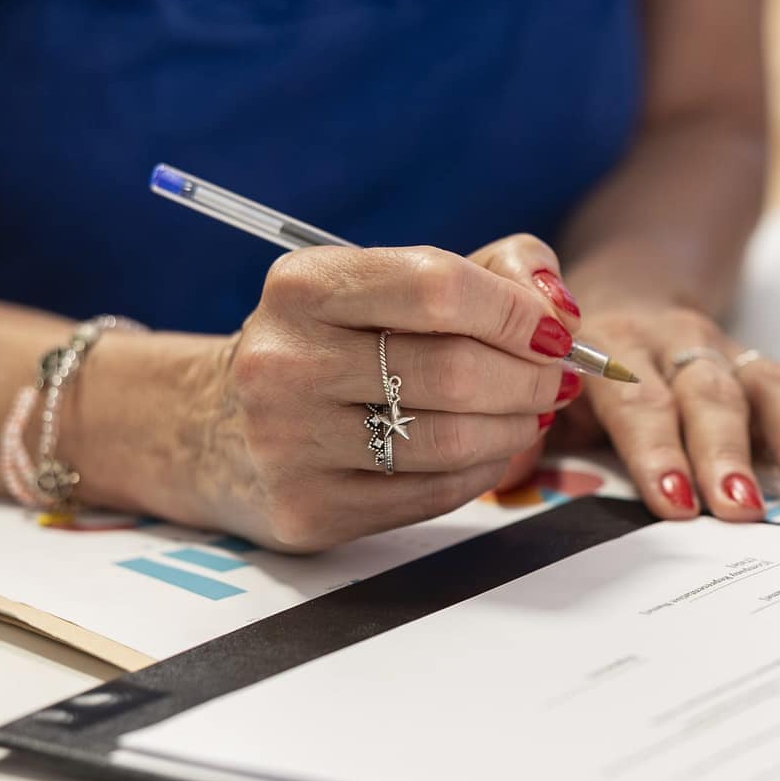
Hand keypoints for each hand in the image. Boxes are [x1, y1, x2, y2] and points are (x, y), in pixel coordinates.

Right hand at [172, 236, 581, 551]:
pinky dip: (483, 471)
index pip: (439, 287)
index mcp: (304, 285)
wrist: (219, 428)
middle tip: (558, 381)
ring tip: (531, 415)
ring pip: (450, 439)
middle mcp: (285, 360)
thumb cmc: (334, 344)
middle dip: (531, 377)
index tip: (557, 332)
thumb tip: (561, 308)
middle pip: (455, 370)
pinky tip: (491, 451)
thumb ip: (490, 271)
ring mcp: (289, 442)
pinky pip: (432, 494)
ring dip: (516, 428)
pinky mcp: (308, 509)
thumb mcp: (387, 284)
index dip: (517, 312)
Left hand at [487, 293, 779, 521]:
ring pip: (772, 384)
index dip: (657, 452)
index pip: (636, 401)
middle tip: (743, 509)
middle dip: (728, 452)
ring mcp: (727, 353)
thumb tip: (503, 472)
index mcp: (610, 348)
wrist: (618, 286)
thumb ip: (523, 431)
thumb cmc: (569, 363)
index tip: (676, 503)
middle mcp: (675, 345)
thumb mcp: (535, 389)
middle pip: (709, 394)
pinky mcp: (764, 367)